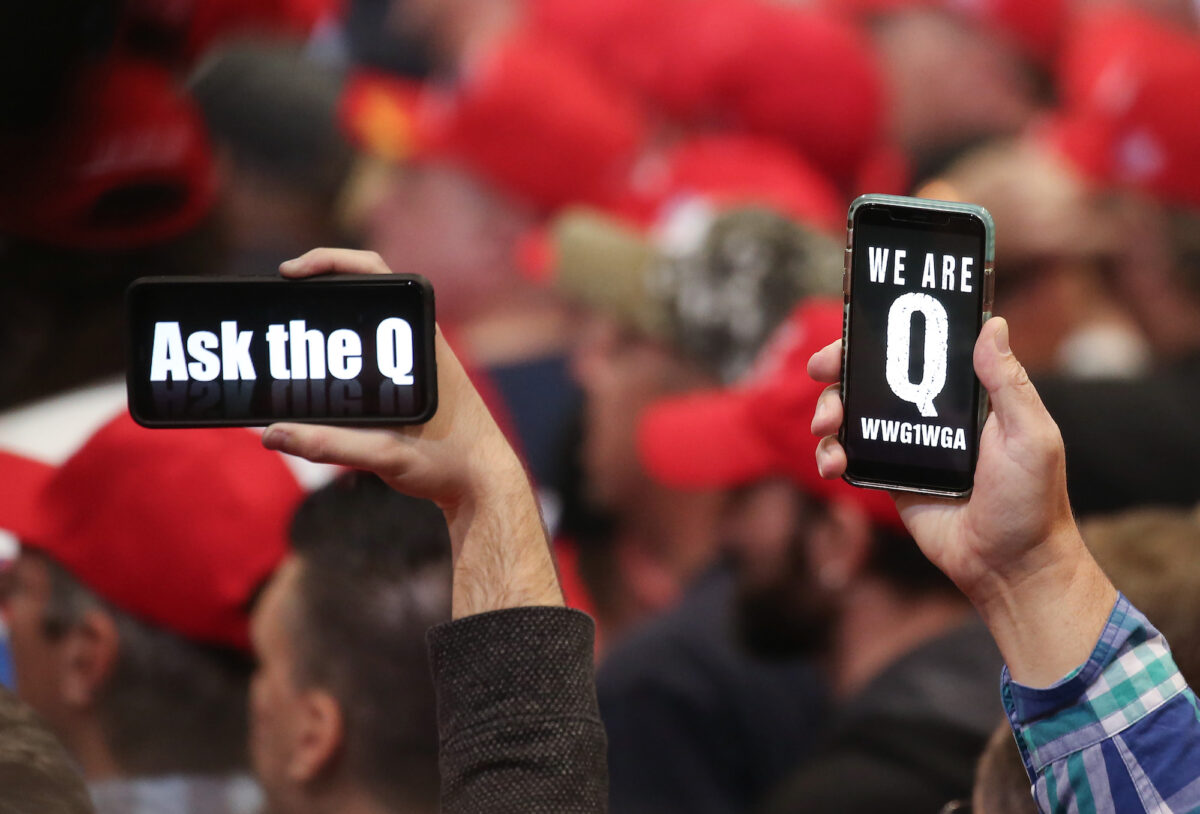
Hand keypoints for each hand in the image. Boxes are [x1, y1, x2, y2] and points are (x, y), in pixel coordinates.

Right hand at [261, 248, 561, 617]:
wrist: (484, 486)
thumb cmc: (449, 466)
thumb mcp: (386, 456)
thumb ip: (329, 445)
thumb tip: (273, 434)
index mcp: (421, 342)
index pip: (374, 273)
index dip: (329, 261)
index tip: (291, 272)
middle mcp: (421, 342)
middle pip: (363, 293)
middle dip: (318, 290)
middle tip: (280, 304)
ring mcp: (418, 360)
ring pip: (367, 325)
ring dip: (330, 324)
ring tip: (290, 338)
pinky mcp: (413, 381)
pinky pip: (372, 351)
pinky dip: (341, 353)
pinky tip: (315, 372)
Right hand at [809, 317, 1115, 685]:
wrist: (1009, 566)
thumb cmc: (1031, 502)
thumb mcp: (1031, 436)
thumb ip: (1008, 384)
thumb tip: (993, 324)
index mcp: (966, 395)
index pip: (919, 350)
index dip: (884, 335)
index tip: (857, 331)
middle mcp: (931, 414)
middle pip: (874, 377)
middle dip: (839, 368)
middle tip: (820, 370)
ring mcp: (906, 446)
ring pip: (853, 414)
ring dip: (829, 411)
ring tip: (826, 426)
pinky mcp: (888, 479)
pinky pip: (850, 457)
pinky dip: (831, 455)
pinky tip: (833, 464)